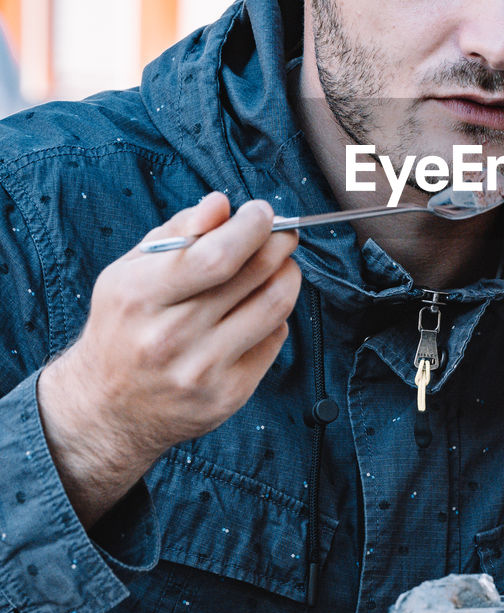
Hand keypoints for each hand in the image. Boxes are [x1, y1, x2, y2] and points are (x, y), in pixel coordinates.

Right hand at [38, 192, 300, 527]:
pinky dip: (275, 315)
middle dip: (278, 243)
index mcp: (140, 297)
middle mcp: (170, 337)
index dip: (252, 227)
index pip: (217, 255)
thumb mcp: (130, 271)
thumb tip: (222, 205)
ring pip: (274, 306)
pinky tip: (257, 308)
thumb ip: (178, 231)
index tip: (261, 213)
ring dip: (287, 274)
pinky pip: (274, 340)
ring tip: (278, 265)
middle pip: (253, 275)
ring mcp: (202, 370)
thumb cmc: (123, 327)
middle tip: (280, 233)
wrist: (107, 407)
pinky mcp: (228, 396)